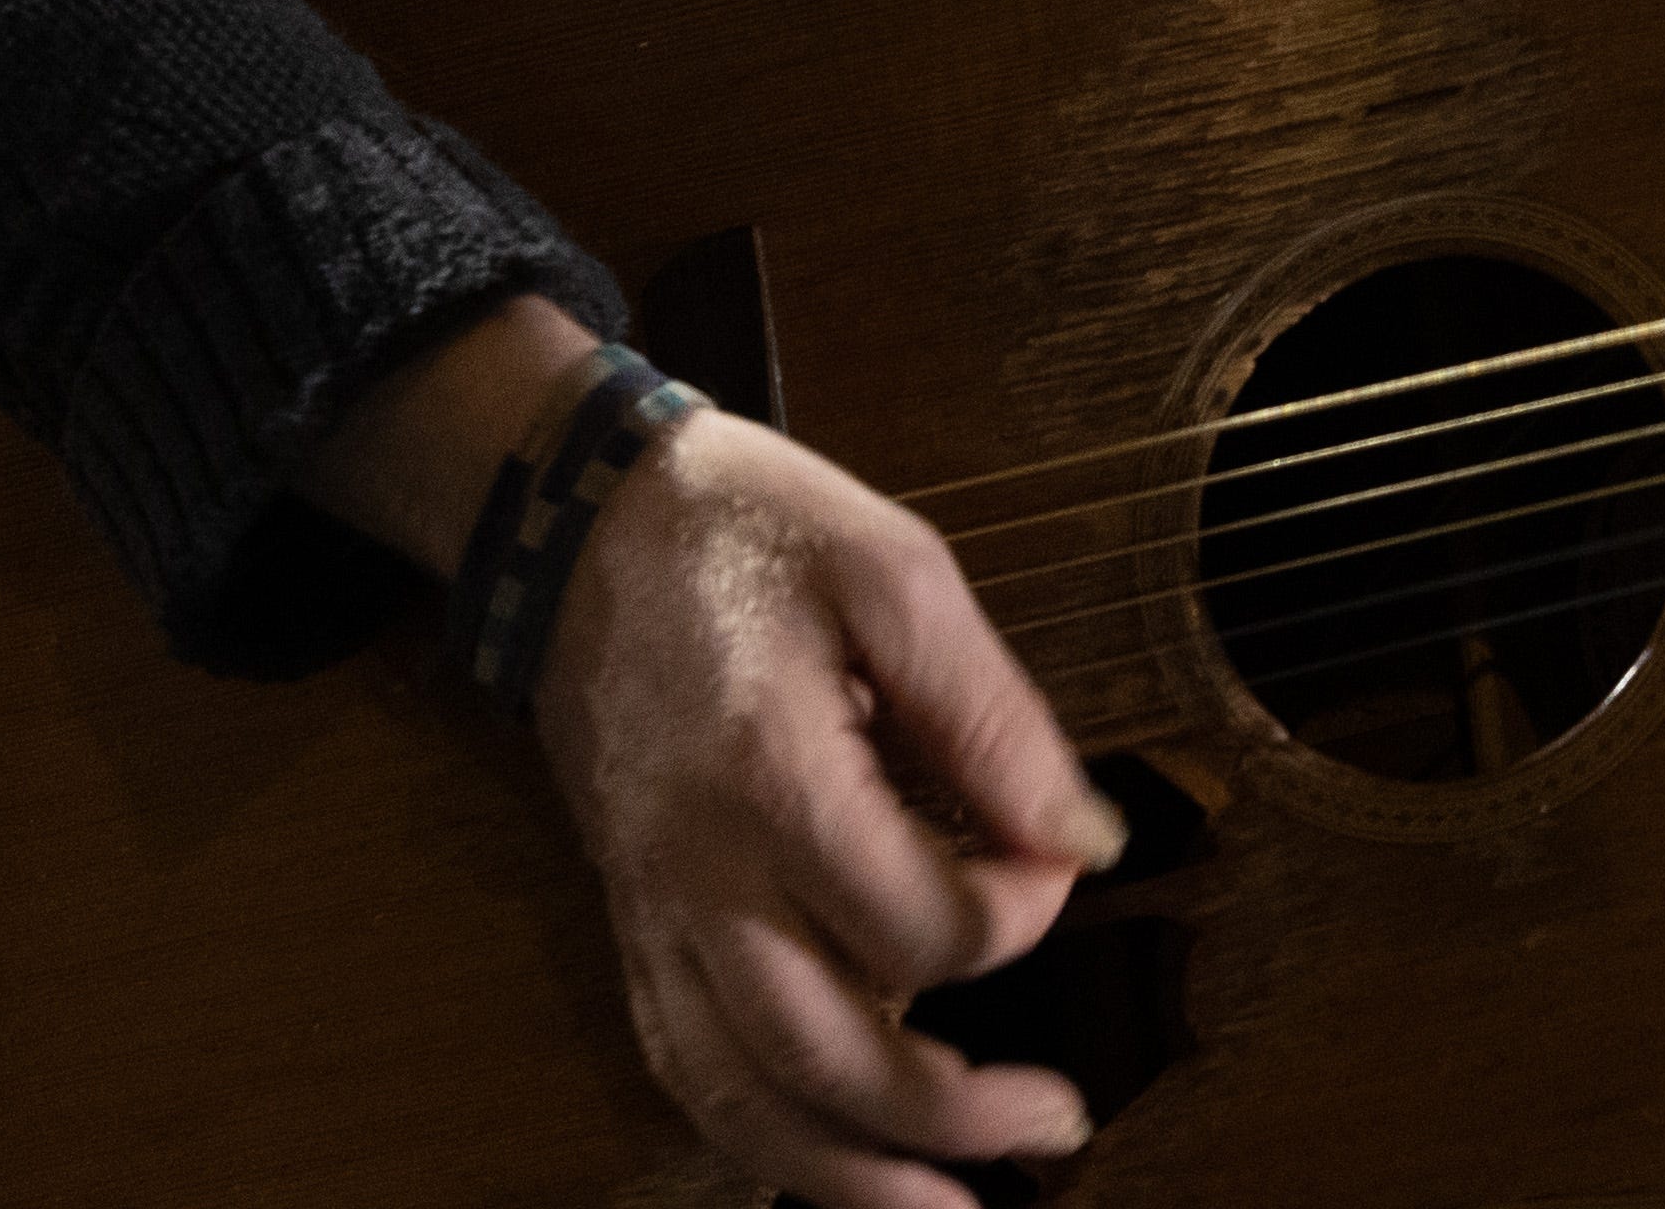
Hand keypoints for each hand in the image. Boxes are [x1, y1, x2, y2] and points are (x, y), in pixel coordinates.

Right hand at [544, 411, 1131, 1206]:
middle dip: (947, 1113)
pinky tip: (830, 1167)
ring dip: (847, 1176)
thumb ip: (995, 717)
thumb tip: (1085, 839)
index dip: (1014, 915)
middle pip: (819, 1051)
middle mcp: (697, 870)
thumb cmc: (748, 533)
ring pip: (736, 1095)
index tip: (1056, 859)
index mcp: (769, 773)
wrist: (578, 521)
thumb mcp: (896, 574)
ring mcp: (654, 911)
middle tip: (1058, 1122)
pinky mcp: (635, 924)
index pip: (911, 920)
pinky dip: (757, 1140)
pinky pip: (682, 1067)